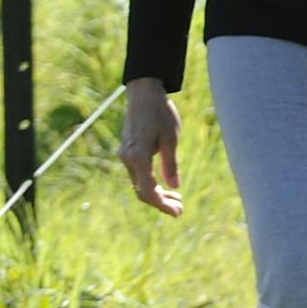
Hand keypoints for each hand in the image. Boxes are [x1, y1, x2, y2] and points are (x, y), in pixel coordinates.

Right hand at [115, 79, 183, 216]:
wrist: (144, 94)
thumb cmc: (160, 113)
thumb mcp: (171, 138)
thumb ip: (171, 164)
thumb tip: (174, 187)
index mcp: (138, 157)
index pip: (148, 191)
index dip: (162, 205)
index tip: (178, 212)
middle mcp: (127, 159)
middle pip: (142, 192)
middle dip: (161, 203)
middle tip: (181, 209)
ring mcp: (126, 155)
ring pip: (139, 184)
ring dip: (157, 194)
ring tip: (177, 199)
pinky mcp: (128, 152)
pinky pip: (138, 175)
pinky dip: (151, 183)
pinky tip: (165, 185)